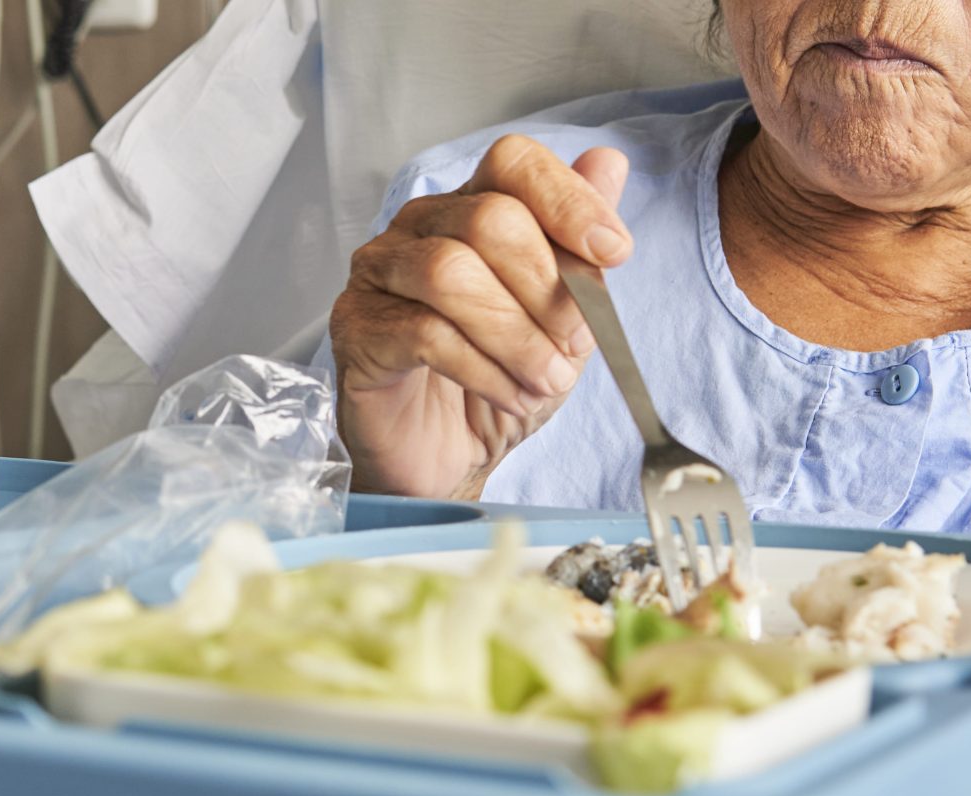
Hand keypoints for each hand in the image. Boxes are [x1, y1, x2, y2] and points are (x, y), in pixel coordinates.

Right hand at [330, 135, 633, 498]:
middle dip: (547, 287)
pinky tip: (510, 396)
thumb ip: (579, 246)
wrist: (452, 458)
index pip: (512, 163)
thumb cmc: (501, 381)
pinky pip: (423, 332)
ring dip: (516, 335)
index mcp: (472, 208)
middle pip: (487, 217)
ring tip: (545, 380)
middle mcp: (420, 227)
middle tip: (576, 344)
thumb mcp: (562, 319)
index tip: (613, 251)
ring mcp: (380, 272)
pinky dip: (483, 369)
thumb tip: (608, 162)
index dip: (567, 200)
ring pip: (450, 272)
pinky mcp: (356, 326)